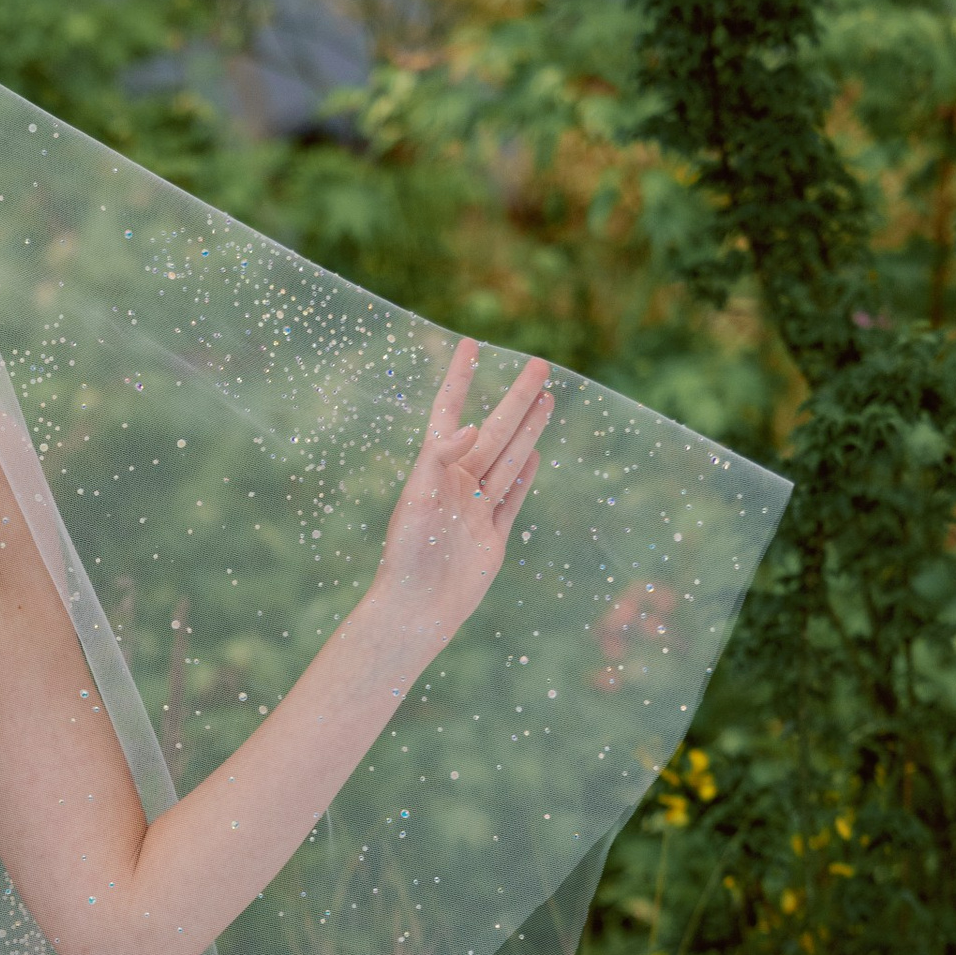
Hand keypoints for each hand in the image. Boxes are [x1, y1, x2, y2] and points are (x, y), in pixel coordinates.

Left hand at [367, 338, 550, 659]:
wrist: (417, 610)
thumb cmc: (407, 555)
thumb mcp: (417, 499)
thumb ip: (438, 459)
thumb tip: (468, 427)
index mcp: (433, 470)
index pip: (449, 411)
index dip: (460, 378)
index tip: (471, 344)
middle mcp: (456, 484)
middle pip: (494, 431)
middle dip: (516, 398)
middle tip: (540, 364)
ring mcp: (476, 509)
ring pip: (509, 459)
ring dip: (528, 428)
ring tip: (548, 397)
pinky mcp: (492, 537)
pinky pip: (512, 498)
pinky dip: (525, 475)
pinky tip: (535, 453)